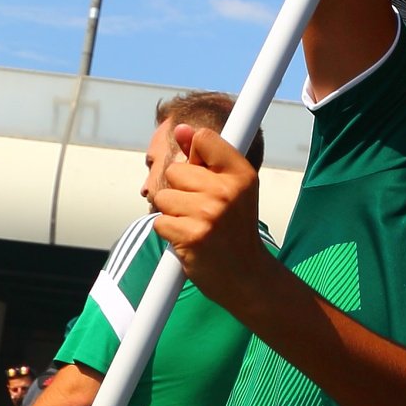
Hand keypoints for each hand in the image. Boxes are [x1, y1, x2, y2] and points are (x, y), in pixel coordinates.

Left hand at [151, 127, 266, 304]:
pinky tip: (189, 239)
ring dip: (173, 213)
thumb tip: (181, 129)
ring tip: (195, 225)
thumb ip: (206, 157)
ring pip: (163, 196)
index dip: (196, 155)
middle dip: (181, 190)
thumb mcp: (233, 188)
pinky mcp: (190, 235)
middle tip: (203, 210)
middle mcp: (227, 190)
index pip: (204, 139)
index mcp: (241, 173)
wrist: (246, 276)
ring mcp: (209, 213)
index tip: (205, 175)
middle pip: (176, 170)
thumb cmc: (236, 230)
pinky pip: (159, 221)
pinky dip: (169, 232)